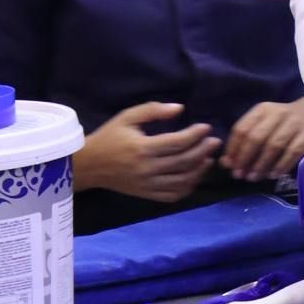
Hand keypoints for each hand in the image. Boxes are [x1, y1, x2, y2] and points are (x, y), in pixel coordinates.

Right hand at [74, 102, 219, 202]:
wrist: (89, 165)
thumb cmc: (109, 137)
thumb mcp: (128, 117)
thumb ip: (153, 110)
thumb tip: (180, 108)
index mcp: (142, 148)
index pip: (178, 142)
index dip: (195, 134)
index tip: (206, 127)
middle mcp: (147, 169)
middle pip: (184, 162)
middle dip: (203, 150)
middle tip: (214, 141)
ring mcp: (147, 185)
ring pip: (182, 181)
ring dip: (200, 170)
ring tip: (208, 158)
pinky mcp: (146, 195)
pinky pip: (173, 195)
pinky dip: (188, 187)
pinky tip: (194, 175)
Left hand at [221, 98, 303, 180]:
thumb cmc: (279, 122)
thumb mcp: (261, 123)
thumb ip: (243, 140)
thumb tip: (226, 163)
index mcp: (263, 110)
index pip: (242, 128)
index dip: (233, 148)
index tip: (228, 165)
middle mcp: (278, 114)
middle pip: (257, 137)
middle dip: (245, 158)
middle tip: (240, 174)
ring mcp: (294, 124)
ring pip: (274, 146)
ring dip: (261, 164)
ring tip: (253, 177)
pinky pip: (292, 153)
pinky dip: (281, 165)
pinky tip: (272, 175)